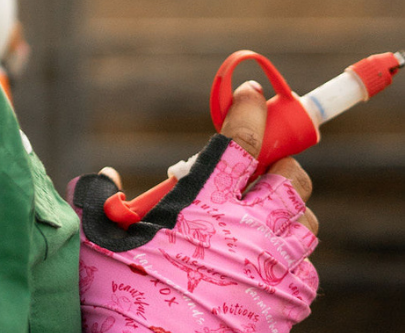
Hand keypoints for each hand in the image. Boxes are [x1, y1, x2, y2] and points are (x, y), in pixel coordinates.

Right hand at [70, 83, 319, 331]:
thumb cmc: (118, 294)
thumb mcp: (99, 233)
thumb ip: (104, 195)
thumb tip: (109, 176)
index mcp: (201, 202)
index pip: (243, 141)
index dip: (251, 111)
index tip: (253, 98)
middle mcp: (246, 229)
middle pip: (291, 178)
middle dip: (281, 163)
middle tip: (259, 167)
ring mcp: (271, 269)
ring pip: (305, 222)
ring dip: (287, 211)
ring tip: (260, 214)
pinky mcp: (286, 306)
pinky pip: (305, 270)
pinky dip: (290, 257)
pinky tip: (263, 259)